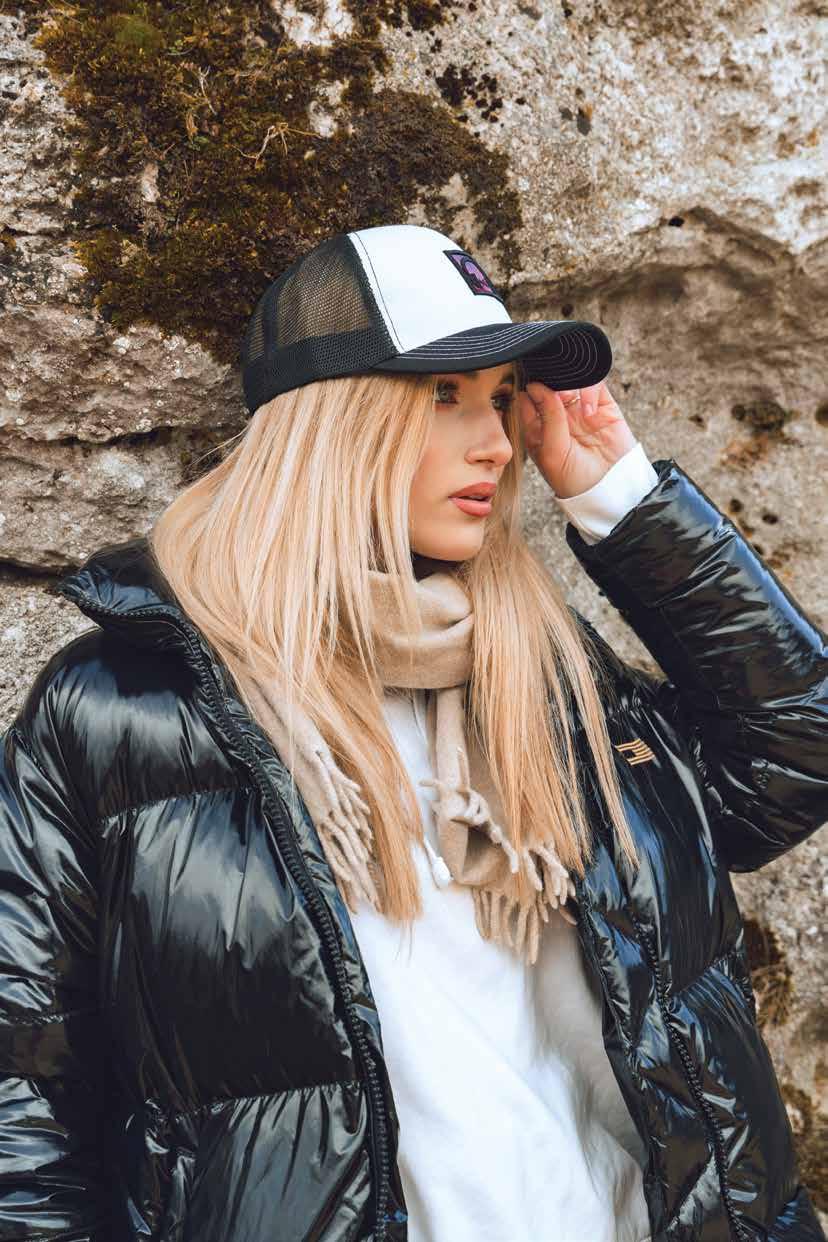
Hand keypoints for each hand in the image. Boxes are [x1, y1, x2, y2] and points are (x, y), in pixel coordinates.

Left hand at [517, 379, 636, 498]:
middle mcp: (557, 416)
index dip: (529, 391)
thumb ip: (547, 418)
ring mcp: (580, 409)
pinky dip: (590, 391)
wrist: (608, 490)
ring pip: (571, 380)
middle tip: (553, 393)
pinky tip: (589, 411)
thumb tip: (537, 386)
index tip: (532, 389)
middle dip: (550, 382)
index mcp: (537, 428)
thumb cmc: (574, 479)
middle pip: (549, 385)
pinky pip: (595, 384)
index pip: (527, 399)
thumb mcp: (553, 453)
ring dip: (568, 384)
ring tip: (568, 398)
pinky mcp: (602, 406)